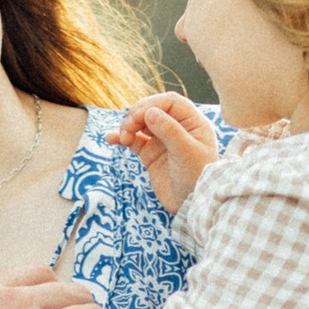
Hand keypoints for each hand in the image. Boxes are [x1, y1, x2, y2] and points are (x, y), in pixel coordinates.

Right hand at [106, 91, 220, 212]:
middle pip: (152, 110)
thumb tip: (150, 112)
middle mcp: (178, 127)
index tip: (139, 116)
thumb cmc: (197, 178)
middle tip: (129, 128)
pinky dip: (122, 138)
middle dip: (137, 115)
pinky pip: (134, 140)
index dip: (152, 104)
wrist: (192, 206)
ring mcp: (163, 140)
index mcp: (192, 122)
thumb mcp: (186, 153)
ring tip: (123, 137)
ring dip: (129, 126)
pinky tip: (111, 138)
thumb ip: (169, 130)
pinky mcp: (151, 154)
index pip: (170, 102)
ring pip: (141, 124)